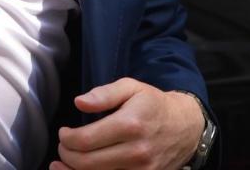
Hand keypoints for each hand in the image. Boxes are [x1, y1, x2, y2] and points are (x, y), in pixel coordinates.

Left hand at [50, 77, 202, 169]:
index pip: (84, 141)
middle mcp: (136, 151)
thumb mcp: (131, 87)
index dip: (66, 139)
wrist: (186, 127)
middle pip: (86, 163)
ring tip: (63, 163)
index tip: (64, 133)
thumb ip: (104, 94)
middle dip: (67, 155)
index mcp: (129, 125)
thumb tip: (79, 102)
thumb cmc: (153, 105)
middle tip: (64, 146)